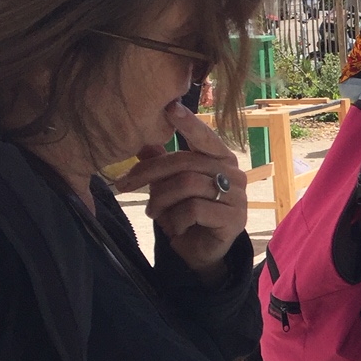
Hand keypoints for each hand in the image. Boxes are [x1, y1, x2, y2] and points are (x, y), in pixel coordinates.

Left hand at [113, 103, 245, 281]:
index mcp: (222, 160)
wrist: (199, 253)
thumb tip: (141, 139)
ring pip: (188, 185)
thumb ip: (160, 161)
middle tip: (122, 184)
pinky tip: (175, 227)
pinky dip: (176, 219)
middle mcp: (235, 175)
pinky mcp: (234, 220)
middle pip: (186, 162)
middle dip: (149, 173)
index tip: (170, 107)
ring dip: (160, 200)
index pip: (205, 137)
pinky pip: (195, 210)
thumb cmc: (186, 215)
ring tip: (151, 212)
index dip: (188, 123)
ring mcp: (238, 198)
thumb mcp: (168, 185)